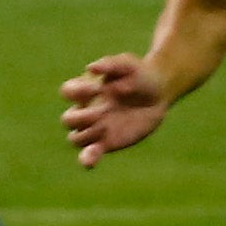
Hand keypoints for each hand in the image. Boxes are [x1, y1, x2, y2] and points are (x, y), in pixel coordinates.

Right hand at [60, 51, 168, 165]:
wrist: (158, 93)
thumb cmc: (139, 74)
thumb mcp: (128, 64)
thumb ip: (110, 64)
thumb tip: (91, 68)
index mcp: (86, 90)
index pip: (68, 91)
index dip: (78, 91)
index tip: (99, 87)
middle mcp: (87, 110)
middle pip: (68, 119)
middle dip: (81, 117)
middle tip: (104, 111)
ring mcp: (95, 128)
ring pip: (75, 138)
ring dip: (87, 134)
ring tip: (106, 127)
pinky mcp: (106, 143)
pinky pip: (89, 154)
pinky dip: (87, 159)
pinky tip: (90, 162)